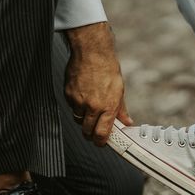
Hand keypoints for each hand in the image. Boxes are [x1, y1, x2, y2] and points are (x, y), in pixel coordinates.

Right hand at [64, 22, 132, 146]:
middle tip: (94, 131)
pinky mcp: (68, 95)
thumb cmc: (107, 68)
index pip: (101, 134)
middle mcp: (92, 106)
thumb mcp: (119, 90)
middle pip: (87, 131)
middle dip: (90, 134)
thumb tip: (126, 122)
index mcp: (107, 107)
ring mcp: (78, 101)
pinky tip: (82, 96)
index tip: (101, 143)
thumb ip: (121, 110)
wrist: (91, 52)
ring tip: (89, 109)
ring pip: (78, 120)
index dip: (101, 142)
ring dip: (83, 119)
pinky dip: (76, 106)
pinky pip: (71, 107)